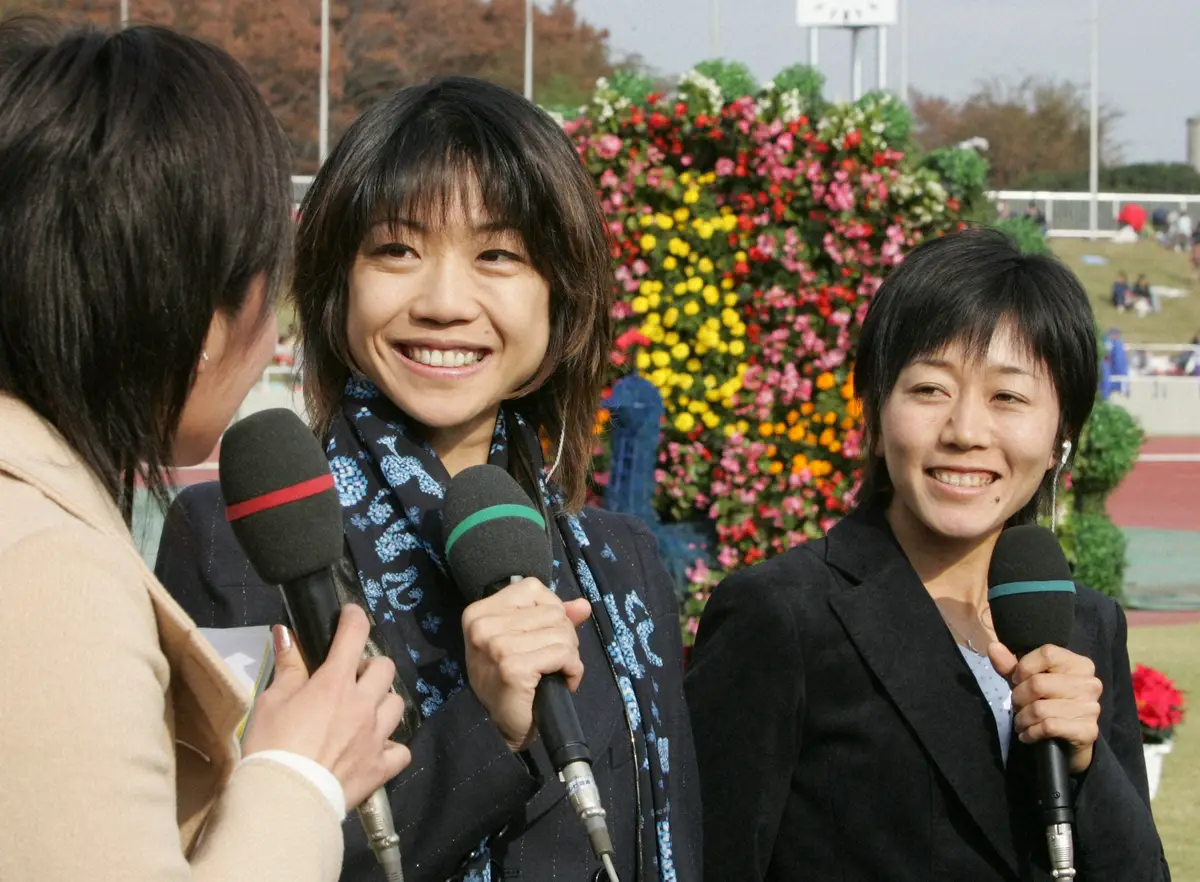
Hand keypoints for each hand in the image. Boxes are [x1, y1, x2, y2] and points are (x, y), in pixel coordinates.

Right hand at [242, 605, 410, 809]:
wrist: (285, 799)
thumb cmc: (272, 745)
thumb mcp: (270, 701)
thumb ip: (287, 666)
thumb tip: (286, 633)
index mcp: (336, 683)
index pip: (354, 635)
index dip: (354, 618)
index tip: (349, 615)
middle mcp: (364, 704)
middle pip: (385, 668)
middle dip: (369, 668)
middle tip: (349, 680)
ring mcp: (376, 736)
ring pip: (397, 705)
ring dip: (382, 703)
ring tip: (363, 712)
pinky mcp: (381, 767)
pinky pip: (401, 750)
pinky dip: (391, 747)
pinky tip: (375, 749)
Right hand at [462, 578, 592, 750]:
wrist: (502, 727)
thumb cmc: (510, 681)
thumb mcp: (525, 639)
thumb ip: (553, 617)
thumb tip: (583, 606)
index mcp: (480, 611)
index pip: (533, 588)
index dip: (551, 611)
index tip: (543, 637)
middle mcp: (483, 625)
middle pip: (552, 612)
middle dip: (564, 636)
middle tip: (553, 661)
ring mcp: (497, 645)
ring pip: (562, 632)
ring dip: (569, 655)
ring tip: (557, 672)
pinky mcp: (514, 667)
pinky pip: (564, 654)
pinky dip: (573, 669)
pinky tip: (565, 682)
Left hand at [988, 642, 1102, 773]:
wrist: (1070, 739)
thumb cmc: (1048, 701)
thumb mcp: (1028, 680)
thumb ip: (1011, 665)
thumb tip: (993, 646)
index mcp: (1079, 664)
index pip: (1047, 653)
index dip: (1023, 667)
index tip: (1016, 680)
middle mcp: (1090, 683)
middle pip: (1038, 683)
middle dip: (1018, 697)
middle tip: (1017, 705)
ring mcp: (1091, 708)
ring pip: (1040, 708)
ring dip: (1022, 718)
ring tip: (1021, 721)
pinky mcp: (1088, 731)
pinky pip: (1048, 727)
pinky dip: (1030, 732)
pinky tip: (1027, 734)